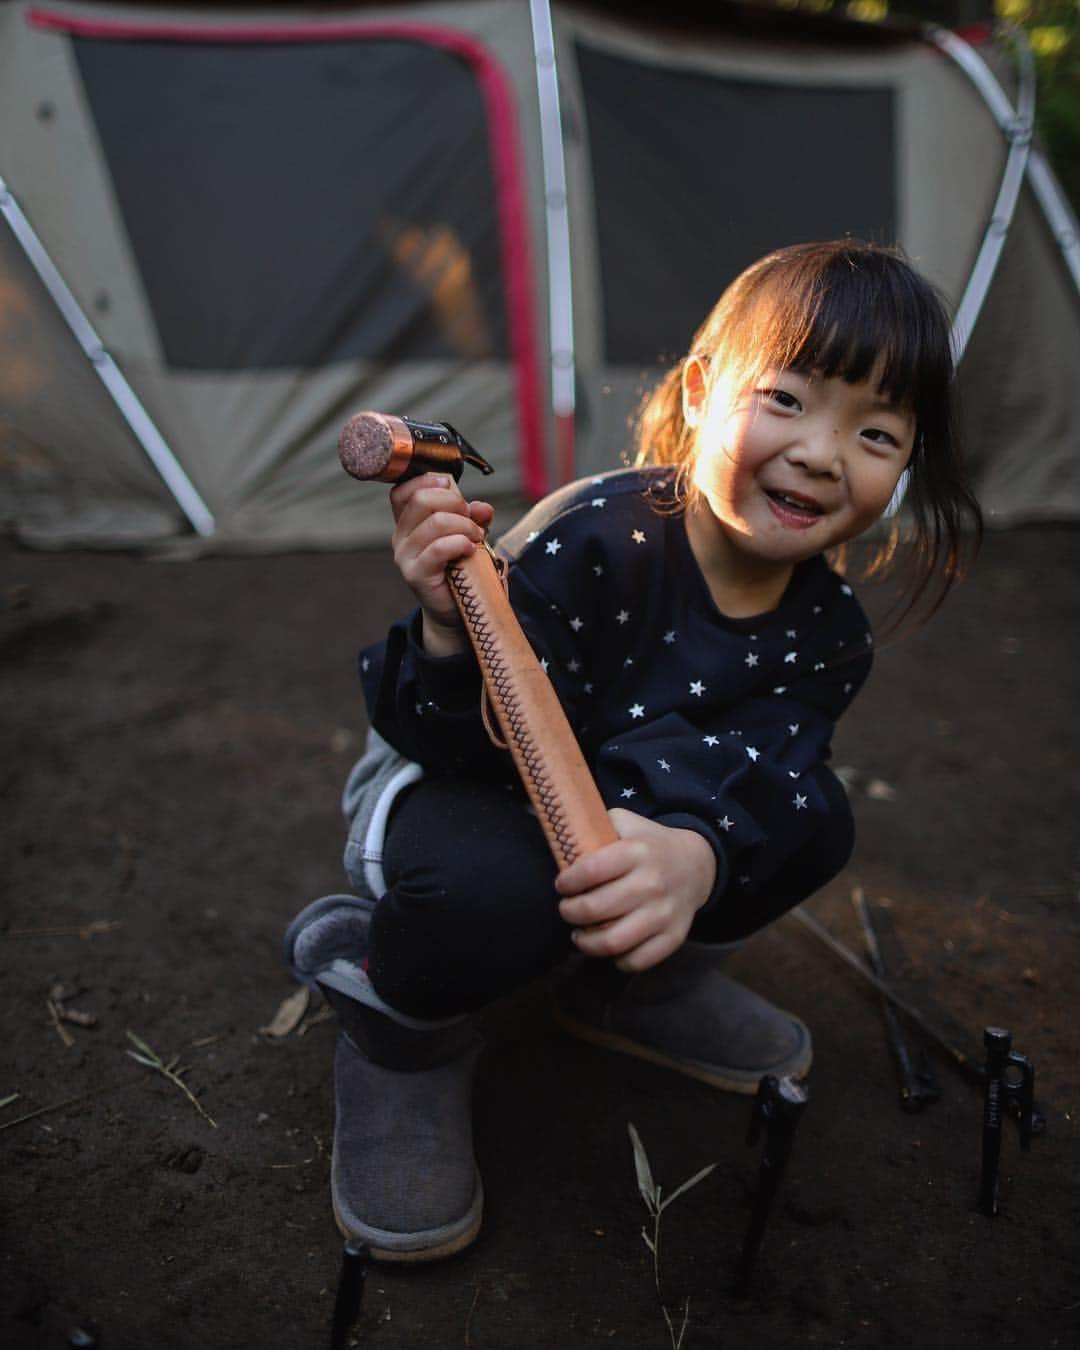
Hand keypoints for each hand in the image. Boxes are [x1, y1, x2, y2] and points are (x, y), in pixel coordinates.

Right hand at [389, 474, 494, 655]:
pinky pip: (439, 548)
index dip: (426, 481)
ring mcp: (406, 557)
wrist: (456, 611)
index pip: (402, 491)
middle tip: (471, 520)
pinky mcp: (416, 575)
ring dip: (465, 526)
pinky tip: (471, 551)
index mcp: (408, 523)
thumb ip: (474, 517)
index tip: (449, 486)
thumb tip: (483, 507)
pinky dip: (461, 544)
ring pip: (436, 522)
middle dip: (455, 504)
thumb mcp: (469, 535)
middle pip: (423, 500)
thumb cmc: (460, 570)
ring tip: (476, 538)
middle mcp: (401, 538)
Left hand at [555, 810, 715, 972]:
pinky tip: (608, 946)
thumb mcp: (626, 823)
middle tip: (567, 909)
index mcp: (637, 852)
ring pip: (613, 942)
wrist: (696, 865)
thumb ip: (595, 825)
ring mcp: (664, 914)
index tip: (562, 885)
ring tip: (580, 934)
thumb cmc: (649, 845)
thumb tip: (561, 836)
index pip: (590, 871)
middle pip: (595, 909)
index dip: (567, 882)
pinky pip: (638, 961)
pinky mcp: (673, 937)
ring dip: (586, 942)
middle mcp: (652, 883)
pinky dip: (617, 960)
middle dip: (570, 912)